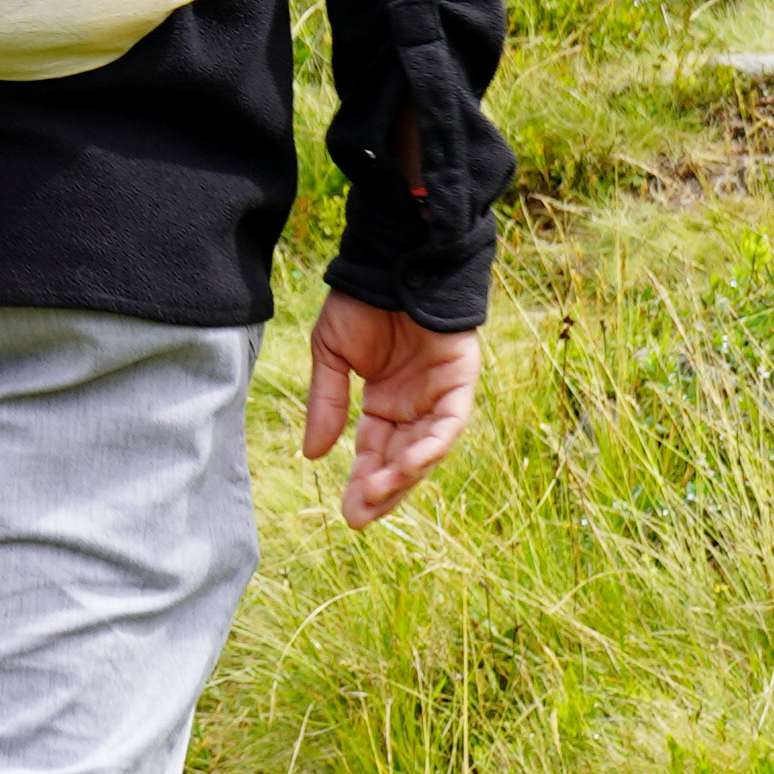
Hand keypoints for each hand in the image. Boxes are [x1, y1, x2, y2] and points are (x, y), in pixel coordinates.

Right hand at [300, 293, 480, 526]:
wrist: (391, 258)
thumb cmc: (361, 300)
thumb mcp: (331, 356)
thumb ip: (326, 404)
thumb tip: (313, 456)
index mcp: (385, 402)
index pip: (375, 453)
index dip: (362, 482)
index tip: (348, 513)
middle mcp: (414, 404)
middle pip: (403, 460)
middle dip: (383, 490)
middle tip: (360, 516)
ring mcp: (439, 393)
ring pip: (426, 448)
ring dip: (404, 474)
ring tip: (377, 493)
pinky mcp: (460, 379)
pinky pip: (450, 421)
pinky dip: (432, 444)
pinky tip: (410, 464)